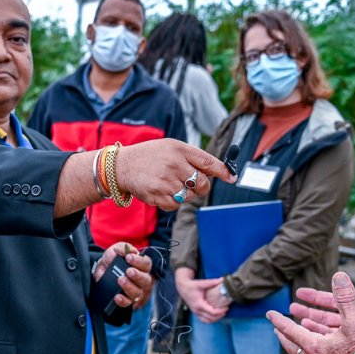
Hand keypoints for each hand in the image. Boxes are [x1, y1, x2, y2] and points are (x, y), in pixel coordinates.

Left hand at [94, 242, 153, 309]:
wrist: (100, 269)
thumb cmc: (111, 259)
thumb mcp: (116, 249)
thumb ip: (124, 248)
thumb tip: (132, 251)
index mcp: (141, 266)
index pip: (147, 264)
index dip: (140, 261)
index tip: (129, 258)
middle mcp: (140, 279)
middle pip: (146, 280)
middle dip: (137, 275)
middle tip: (128, 271)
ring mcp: (134, 290)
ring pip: (138, 292)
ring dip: (129, 286)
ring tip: (120, 280)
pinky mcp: (126, 299)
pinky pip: (128, 303)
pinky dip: (123, 300)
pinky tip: (117, 296)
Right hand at [112, 139, 234, 210]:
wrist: (122, 166)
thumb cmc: (151, 156)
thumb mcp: (171, 147)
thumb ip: (193, 157)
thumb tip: (216, 171)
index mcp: (179, 150)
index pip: (207, 162)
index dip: (223, 171)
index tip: (232, 178)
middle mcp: (173, 165)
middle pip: (201, 184)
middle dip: (201, 186)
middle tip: (191, 183)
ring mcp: (165, 181)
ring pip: (189, 196)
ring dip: (184, 194)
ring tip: (170, 184)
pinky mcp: (157, 195)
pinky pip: (175, 205)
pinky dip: (172, 202)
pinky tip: (162, 191)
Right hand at [175, 268, 227, 323]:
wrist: (183, 287)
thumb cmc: (192, 285)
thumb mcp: (201, 283)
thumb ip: (212, 282)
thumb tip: (222, 279)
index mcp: (199, 304)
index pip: (212, 312)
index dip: (220, 311)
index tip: (226, 307)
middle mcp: (197, 310)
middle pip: (211, 318)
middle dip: (220, 315)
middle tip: (226, 310)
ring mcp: (196, 312)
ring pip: (207, 321)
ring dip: (216, 319)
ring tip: (222, 313)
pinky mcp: (196, 313)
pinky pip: (204, 320)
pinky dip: (210, 320)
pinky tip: (216, 316)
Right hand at [289, 250, 354, 353]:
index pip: (333, 299)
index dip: (315, 296)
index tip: (299, 292)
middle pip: (325, 315)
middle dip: (307, 312)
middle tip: (290, 308)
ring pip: (327, 331)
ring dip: (311, 327)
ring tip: (296, 324)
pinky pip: (337, 347)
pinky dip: (323, 343)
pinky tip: (311, 341)